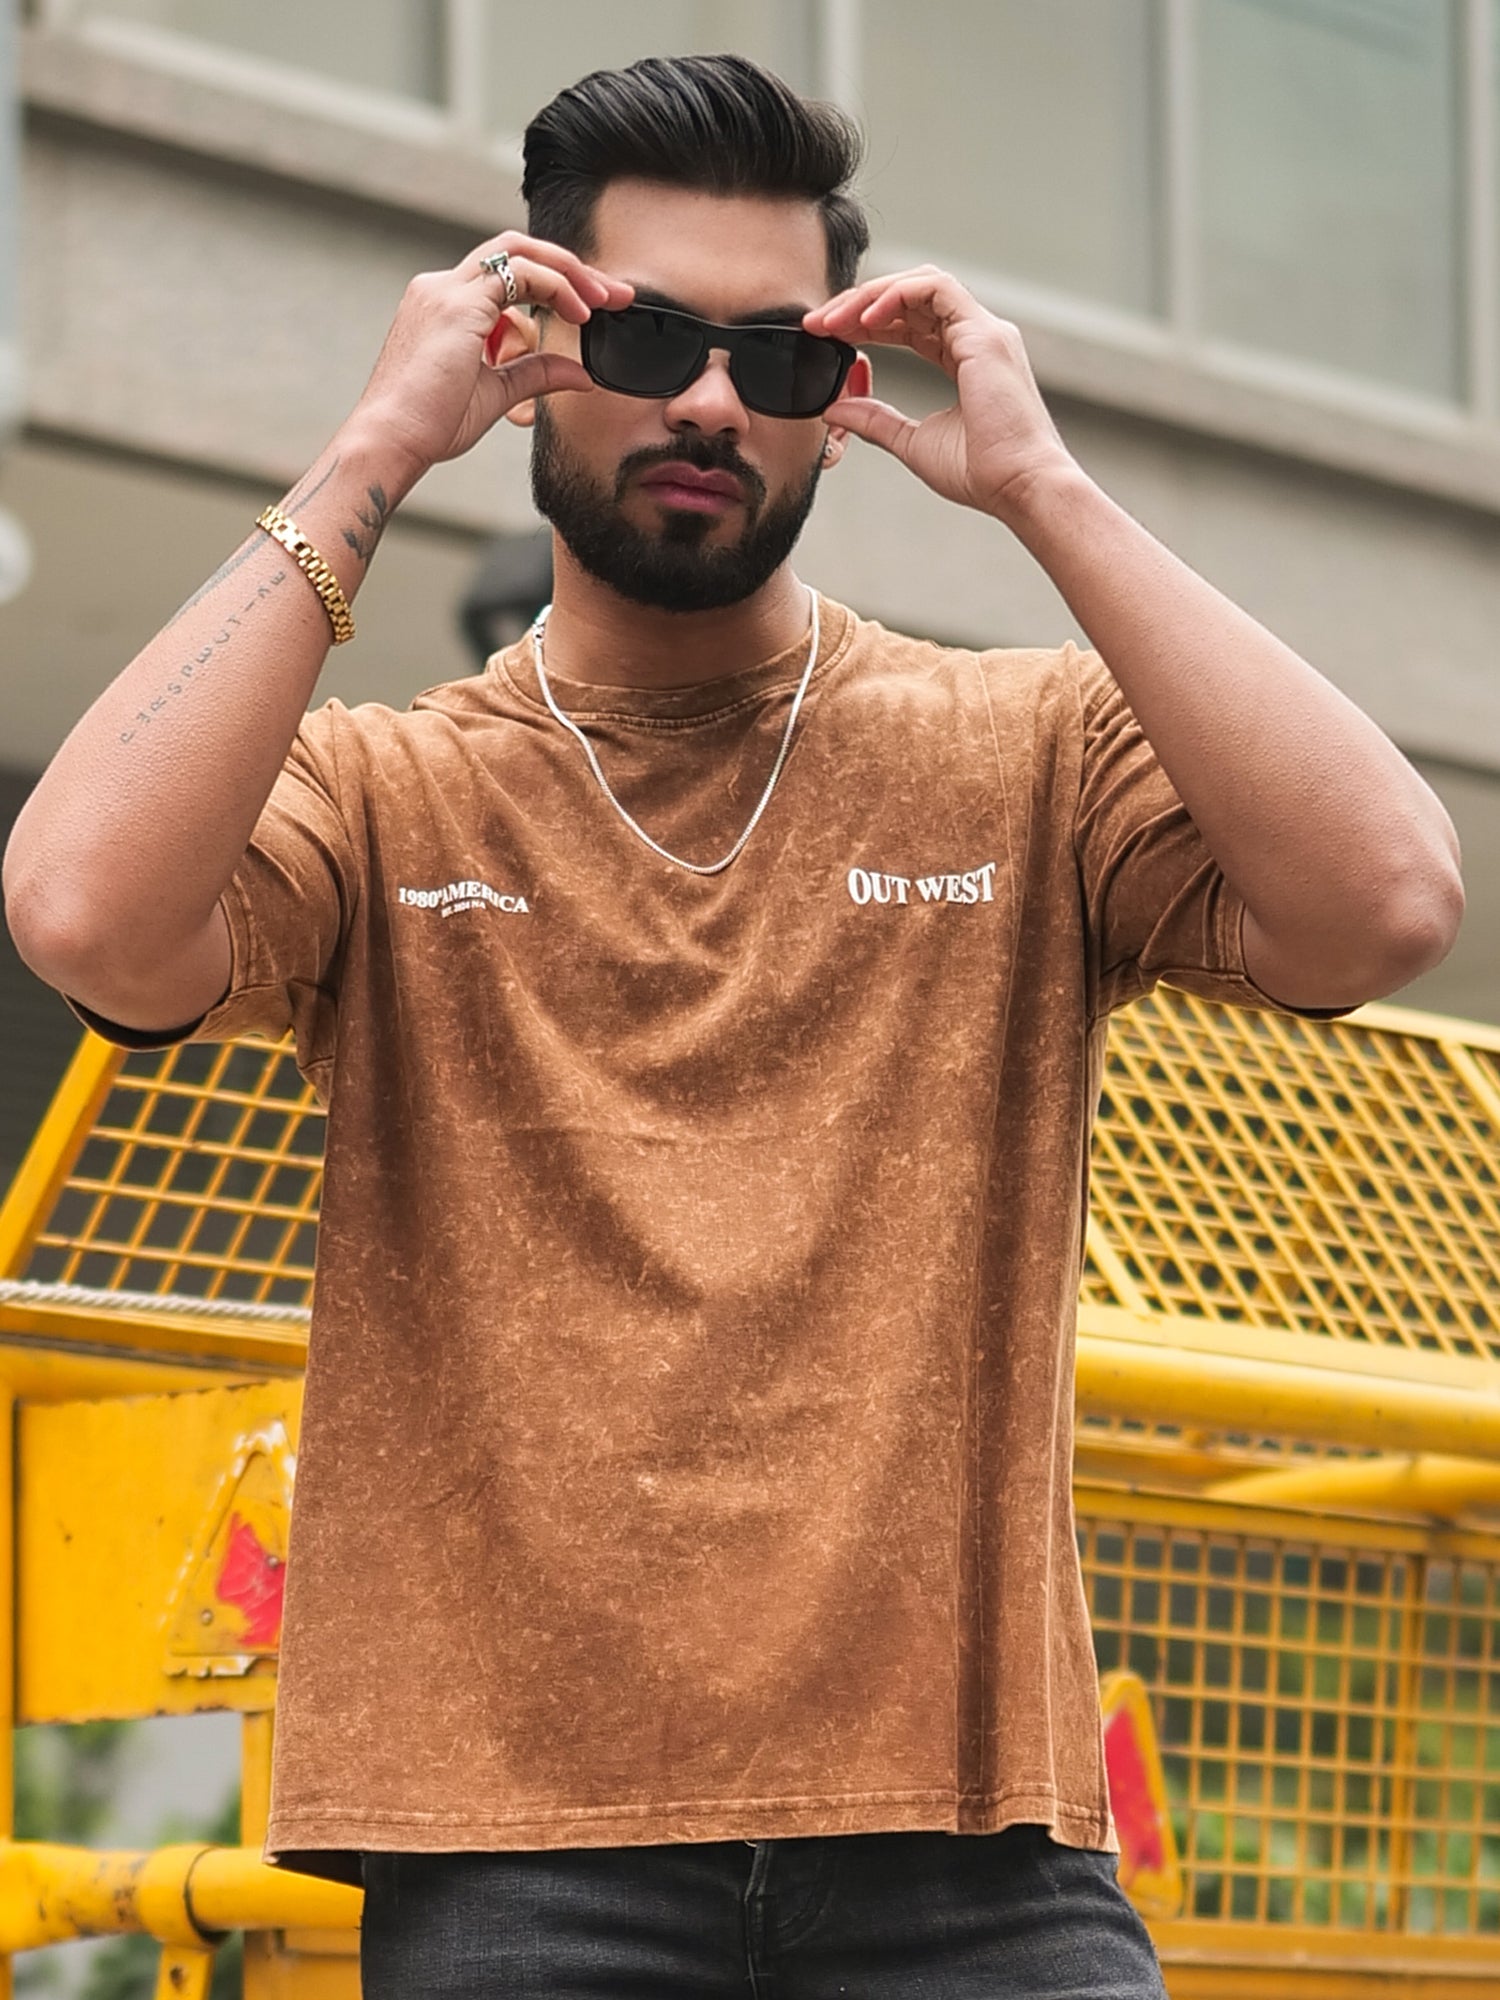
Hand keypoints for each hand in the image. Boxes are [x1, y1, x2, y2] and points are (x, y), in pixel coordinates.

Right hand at [347, 233, 633, 482]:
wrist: (390, 442)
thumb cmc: (430, 425)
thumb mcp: (496, 393)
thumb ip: (536, 373)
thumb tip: (582, 375)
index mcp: (444, 306)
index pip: (507, 274)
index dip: (556, 284)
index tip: (595, 308)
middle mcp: (441, 288)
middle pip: (516, 250)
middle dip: (571, 266)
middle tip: (614, 293)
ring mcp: (446, 291)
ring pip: (519, 251)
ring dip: (569, 272)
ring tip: (603, 301)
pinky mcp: (457, 305)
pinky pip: (520, 275)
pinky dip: (556, 288)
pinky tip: (580, 315)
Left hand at [804, 267, 1074, 522]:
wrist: (1019, 488)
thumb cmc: (982, 473)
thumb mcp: (912, 442)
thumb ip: (875, 420)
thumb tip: (835, 410)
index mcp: (965, 359)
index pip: (909, 323)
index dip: (865, 324)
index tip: (826, 337)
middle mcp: (977, 338)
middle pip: (910, 298)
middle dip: (859, 305)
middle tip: (818, 324)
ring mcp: (984, 331)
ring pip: (920, 285)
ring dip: (871, 296)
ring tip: (834, 319)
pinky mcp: (985, 334)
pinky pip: (936, 288)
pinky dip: (897, 295)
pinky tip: (866, 318)